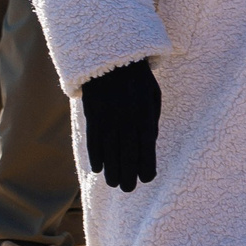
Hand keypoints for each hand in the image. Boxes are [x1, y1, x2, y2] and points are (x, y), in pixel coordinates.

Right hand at [80, 59, 160, 191]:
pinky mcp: (92, 112)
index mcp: (145, 112)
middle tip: (129, 189)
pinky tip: (98, 169)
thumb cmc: (137, 78)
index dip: (147, 162)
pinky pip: (94, 138)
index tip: (148, 178)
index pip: (147, 144)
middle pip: (128, 150)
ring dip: (112, 169)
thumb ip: (151, 118)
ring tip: (115, 184)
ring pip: (110, 148)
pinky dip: (95, 154)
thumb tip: (149, 142)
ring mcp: (109, 115)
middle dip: (129, 172)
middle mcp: (127, 116)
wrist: (112, 57)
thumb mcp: (152, 94)